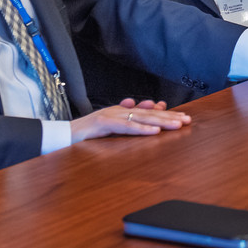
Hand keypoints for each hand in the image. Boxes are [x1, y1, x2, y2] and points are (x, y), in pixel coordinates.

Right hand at [71, 98, 190, 142]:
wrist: (61, 136)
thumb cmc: (85, 136)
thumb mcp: (109, 130)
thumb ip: (127, 124)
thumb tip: (148, 115)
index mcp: (120, 112)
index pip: (147, 112)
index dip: (166, 114)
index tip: (183, 117)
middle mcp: (118, 110)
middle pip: (148, 113)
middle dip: (169, 116)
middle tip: (187, 120)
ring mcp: (110, 115)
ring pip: (140, 118)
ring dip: (160, 121)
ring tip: (177, 124)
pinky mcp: (103, 124)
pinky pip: (125, 126)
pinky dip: (141, 129)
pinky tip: (154, 131)